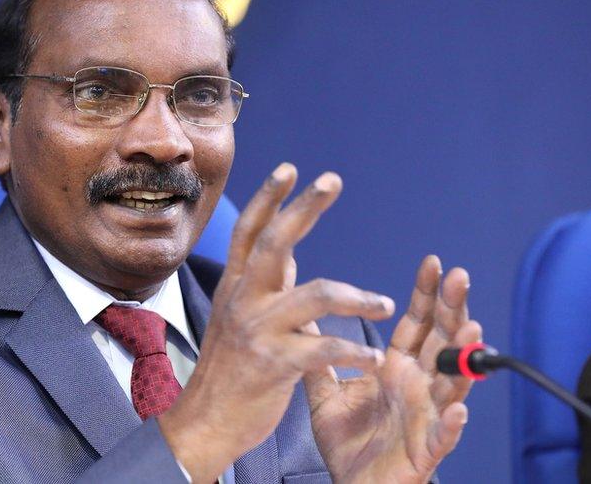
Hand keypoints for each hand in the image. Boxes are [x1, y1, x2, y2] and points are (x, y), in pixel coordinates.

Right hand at [159, 163, 394, 482]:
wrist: (205, 422)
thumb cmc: (230, 369)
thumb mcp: (239, 317)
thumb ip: (265, 284)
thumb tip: (289, 251)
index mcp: (236, 287)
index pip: (250, 231)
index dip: (268, 197)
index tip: (291, 168)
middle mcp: (243, 300)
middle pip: (275, 242)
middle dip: (304, 208)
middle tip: (331, 179)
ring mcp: (258, 330)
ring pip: (315, 294)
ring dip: (357, 296)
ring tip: (385, 304)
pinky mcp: (274, 364)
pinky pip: (324, 350)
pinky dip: (354, 353)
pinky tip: (374, 360)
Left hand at [303, 256, 482, 483]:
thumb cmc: (348, 443)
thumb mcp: (326, 394)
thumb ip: (322, 357)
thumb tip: (306, 319)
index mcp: (396, 369)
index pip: (417, 324)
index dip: (427, 294)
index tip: (434, 262)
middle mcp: (418, 386)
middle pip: (442, 340)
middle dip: (452, 308)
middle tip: (459, 276)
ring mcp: (427, 415)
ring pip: (452, 381)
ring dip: (463, 357)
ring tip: (472, 328)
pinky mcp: (426, 449)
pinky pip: (444, 435)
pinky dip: (452, 422)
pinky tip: (458, 407)